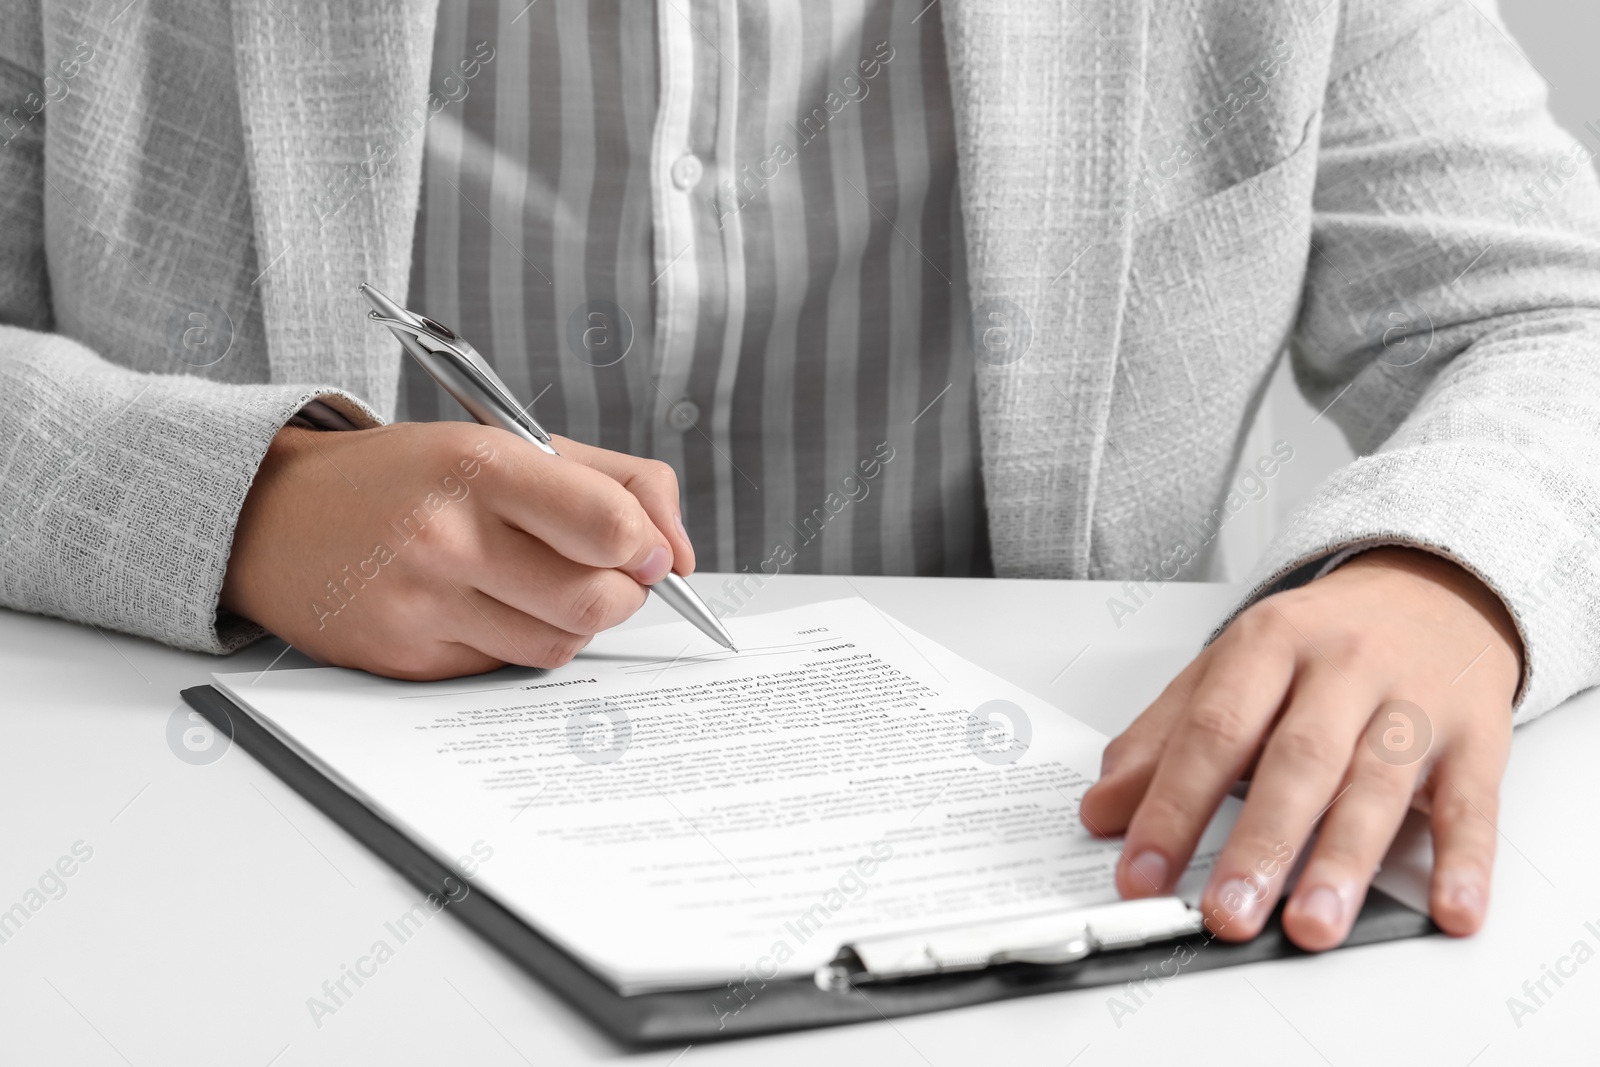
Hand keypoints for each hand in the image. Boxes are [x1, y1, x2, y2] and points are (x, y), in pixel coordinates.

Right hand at [221, 422, 694, 678]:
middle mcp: (448, 537)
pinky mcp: (405, 658)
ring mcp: (422, 603)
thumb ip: (610, 481)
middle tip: (609, 573)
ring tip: (542, 584)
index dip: (649, 546)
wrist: (275, 516)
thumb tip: (679, 552)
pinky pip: (506, 668)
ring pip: (560, 645)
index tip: (652, 550)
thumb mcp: (504, 442)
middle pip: (596, 601)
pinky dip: (518, 643)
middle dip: (625, 593)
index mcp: (480, 466)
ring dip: (575, 622)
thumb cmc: (407, 476)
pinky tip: (488, 606)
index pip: (607, 524)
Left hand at [1079, 547, 1522, 950]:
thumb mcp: (1229, 669)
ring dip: (1343, 862)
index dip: (1172, 806)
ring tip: (1311, 924)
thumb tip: (1102, 808)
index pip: (1212, 730)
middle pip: (1297, 759)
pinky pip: (1474, 803)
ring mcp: (1415, 700)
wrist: (1431, 589)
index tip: (1142, 872)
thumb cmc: (1320, 641)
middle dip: (1259, 843)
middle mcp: (1343, 666)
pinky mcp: (1478, 736)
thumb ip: (1162, 737)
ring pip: (1378, 784)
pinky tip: (1450, 908)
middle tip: (1226, 912)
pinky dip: (1465, 861)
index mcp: (1268, 642)